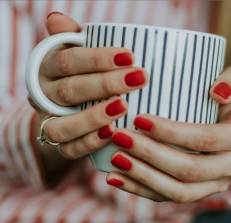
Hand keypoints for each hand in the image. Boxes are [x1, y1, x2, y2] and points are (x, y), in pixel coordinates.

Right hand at [31, 13, 146, 159]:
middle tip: (139, 78)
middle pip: (70, 91)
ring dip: (94, 116)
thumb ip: (73, 37)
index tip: (130, 55)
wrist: (68, 106)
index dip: (97, 58)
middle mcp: (44, 96)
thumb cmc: (82, 73)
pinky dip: (90, 142)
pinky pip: (69, 148)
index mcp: (47, 68)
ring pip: (63, 125)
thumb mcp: (77, 52)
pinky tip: (112, 133)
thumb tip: (57, 18)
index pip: (68, 61)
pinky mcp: (61, 145)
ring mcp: (50, 121)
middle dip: (105, 85)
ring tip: (124, 107)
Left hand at [106, 66, 230, 201]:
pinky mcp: (194, 194)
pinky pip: (167, 198)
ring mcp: (212, 185)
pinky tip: (115, 177)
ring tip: (115, 159)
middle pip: (189, 170)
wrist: (224, 128)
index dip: (172, 132)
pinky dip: (139, 190)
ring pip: (178, 191)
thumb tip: (217, 92)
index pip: (205, 139)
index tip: (139, 119)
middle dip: (151, 155)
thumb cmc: (222, 99)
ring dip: (143, 176)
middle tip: (120, 137)